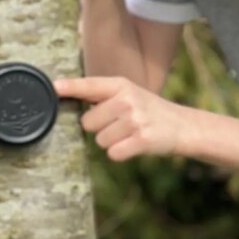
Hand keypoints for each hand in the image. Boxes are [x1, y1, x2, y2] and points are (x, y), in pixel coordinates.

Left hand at [53, 77, 187, 160]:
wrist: (183, 126)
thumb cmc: (148, 110)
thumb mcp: (128, 93)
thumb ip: (102, 95)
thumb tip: (67, 95)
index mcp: (120, 85)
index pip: (89, 85)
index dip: (70, 87)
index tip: (54, 87)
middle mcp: (126, 100)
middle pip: (87, 122)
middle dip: (99, 127)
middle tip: (120, 124)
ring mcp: (135, 120)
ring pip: (99, 140)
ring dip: (111, 141)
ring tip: (129, 133)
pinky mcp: (141, 140)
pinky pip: (113, 153)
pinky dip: (120, 153)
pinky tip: (133, 145)